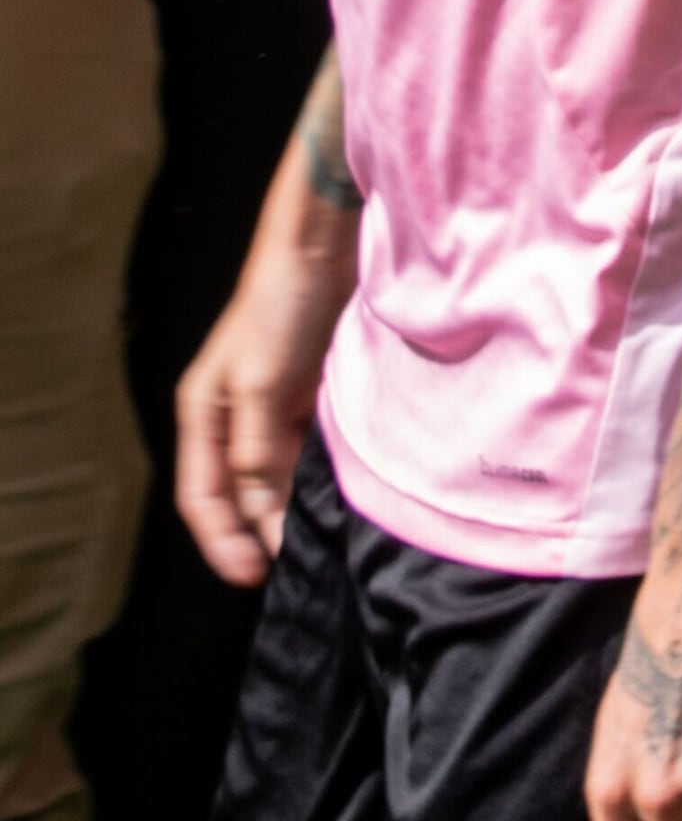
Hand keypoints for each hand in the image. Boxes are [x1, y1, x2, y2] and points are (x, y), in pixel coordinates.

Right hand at [176, 218, 347, 586]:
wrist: (325, 245)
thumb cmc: (280, 305)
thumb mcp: (258, 380)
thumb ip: (256, 448)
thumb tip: (259, 511)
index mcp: (204, 412)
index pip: (202, 495)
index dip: (221, 540)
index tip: (251, 575)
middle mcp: (234, 416)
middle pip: (242, 493)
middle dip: (261, 531)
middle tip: (295, 568)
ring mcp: (274, 407)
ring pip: (278, 476)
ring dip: (292, 507)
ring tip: (322, 542)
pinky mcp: (310, 396)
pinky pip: (308, 452)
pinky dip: (318, 478)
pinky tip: (340, 498)